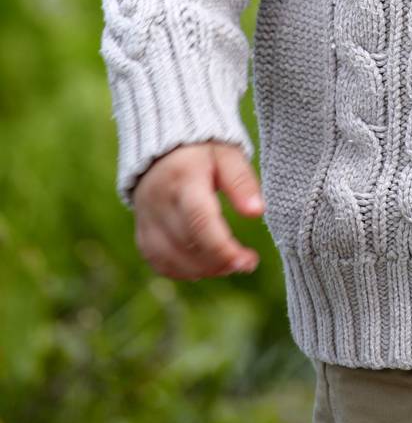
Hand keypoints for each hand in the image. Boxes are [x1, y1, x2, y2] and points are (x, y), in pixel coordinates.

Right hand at [132, 141, 263, 280]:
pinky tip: (208, 266)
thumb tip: (257, 212)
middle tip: (247, 262)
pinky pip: (161, 264)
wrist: (162, 152)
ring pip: (173, 260)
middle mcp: (159, 202)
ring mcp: (147, 221)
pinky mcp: (142, 235)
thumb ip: (242, 182)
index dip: (224, 248)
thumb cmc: (203, 153)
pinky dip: (186, 271)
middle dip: (221, 261)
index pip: (200, 221)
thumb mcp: (228, 155)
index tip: (249, 260)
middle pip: (188, 244)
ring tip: (231, 264)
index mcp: (182, 178)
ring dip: (206, 270)